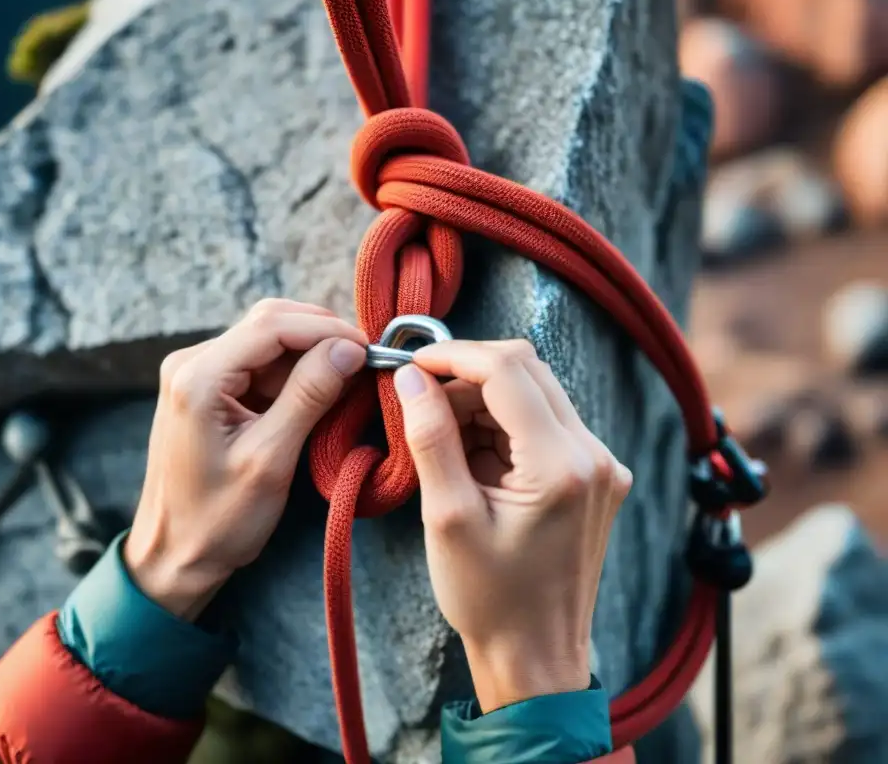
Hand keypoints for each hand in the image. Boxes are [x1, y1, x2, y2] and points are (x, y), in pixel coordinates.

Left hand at [124, 299, 367, 620]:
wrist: (173, 556)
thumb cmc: (217, 520)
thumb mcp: (271, 459)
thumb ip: (309, 396)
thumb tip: (349, 350)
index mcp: (198, 377)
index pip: (272, 325)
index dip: (327, 330)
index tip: (369, 350)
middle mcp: (190, 363)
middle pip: (269, 322)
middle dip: (321, 337)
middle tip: (365, 362)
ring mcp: (195, 373)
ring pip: (267, 341)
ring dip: (310, 355)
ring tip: (348, 381)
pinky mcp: (206, 388)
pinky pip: (257, 365)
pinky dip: (292, 374)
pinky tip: (319, 393)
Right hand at [393, 339, 632, 710]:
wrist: (536, 654)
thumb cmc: (490, 599)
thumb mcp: (447, 518)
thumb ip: (430, 439)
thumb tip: (410, 379)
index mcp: (562, 466)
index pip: (508, 371)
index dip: (454, 357)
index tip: (411, 365)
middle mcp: (594, 455)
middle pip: (527, 371)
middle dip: (467, 375)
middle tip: (419, 400)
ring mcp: (600, 464)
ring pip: (535, 393)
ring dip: (482, 400)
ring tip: (441, 439)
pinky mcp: (594, 475)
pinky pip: (545, 422)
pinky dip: (503, 425)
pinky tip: (471, 456)